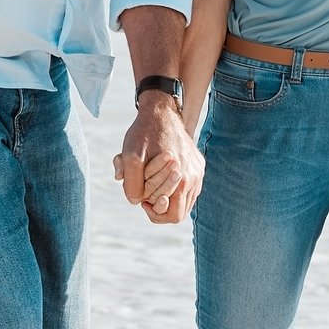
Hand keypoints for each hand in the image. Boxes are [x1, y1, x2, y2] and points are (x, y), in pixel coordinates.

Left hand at [113, 95, 202, 222]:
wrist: (160, 111)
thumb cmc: (144, 134)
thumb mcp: (130, 156)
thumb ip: (131, 182)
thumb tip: (136, 201)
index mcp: (183, 179)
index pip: (173, 217)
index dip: (154, 212)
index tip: (143, 198)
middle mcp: (195, 177)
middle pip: (180, 211)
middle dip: (160, 204)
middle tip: (145, 190)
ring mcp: (198, 171)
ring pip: (185, 200)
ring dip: (167, 195)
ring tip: (151, 182)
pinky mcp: (198, 165)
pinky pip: (189, 188)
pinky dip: (174, 187)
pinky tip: (159, 175)